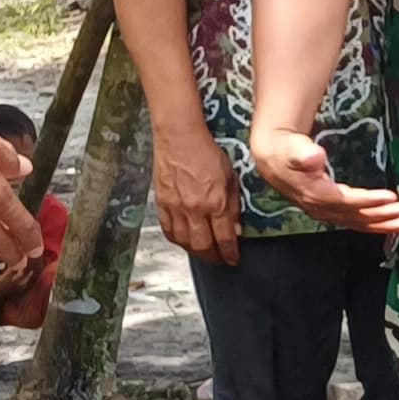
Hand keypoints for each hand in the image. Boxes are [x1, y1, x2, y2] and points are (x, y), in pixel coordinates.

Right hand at [153, 121, 243, 265]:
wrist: (179, 138)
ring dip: (195, 252)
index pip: (225, 238)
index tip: (233, 259)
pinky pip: (168, 230)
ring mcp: (176, 208)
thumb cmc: (207, 153)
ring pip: (184, 242)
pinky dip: (177, 240)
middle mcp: (195, 209)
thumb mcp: (231, 177)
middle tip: (219, 260)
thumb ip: (234, 206)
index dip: (230, 253)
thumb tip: (237, 230)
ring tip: (203, 252)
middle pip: (203, 246)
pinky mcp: (161, 204)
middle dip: (213, 258)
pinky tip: (184, 241)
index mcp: (215, 202)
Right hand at [250, 126, 398, 237]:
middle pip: (356, 216)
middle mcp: (322, 208)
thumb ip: (303, 153)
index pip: (345, 201)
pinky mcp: (332, 212)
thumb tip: (315, 157)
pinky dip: (375, 224)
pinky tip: (392, 224)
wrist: (274, 160)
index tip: (390, 197)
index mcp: (314, 194)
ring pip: (359, 223)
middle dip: (383, 216)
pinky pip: (356, 222)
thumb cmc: (286, 151)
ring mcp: (327, 213)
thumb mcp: (291, 148)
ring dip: (384, 224)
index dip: (368, 201)